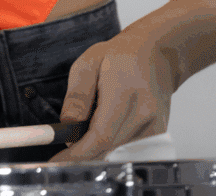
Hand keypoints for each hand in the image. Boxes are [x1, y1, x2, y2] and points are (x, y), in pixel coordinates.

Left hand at [52, 31, 177, 161]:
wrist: (156, 54)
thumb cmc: (120, 55)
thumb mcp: (88, 64)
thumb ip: (77, 96)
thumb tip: (68, 127)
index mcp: (124, 93)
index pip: (101, 135)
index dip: (78, 153)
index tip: (58, 161)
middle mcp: (144, 113)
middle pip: (107, 147)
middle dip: (82, 150)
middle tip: (64, 146)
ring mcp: (154, 126)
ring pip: (116, 149)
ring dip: (97, 145)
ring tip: (90, 122)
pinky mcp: (157, 133)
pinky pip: (128, 147)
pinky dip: (111, 142)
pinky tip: (106, 124)